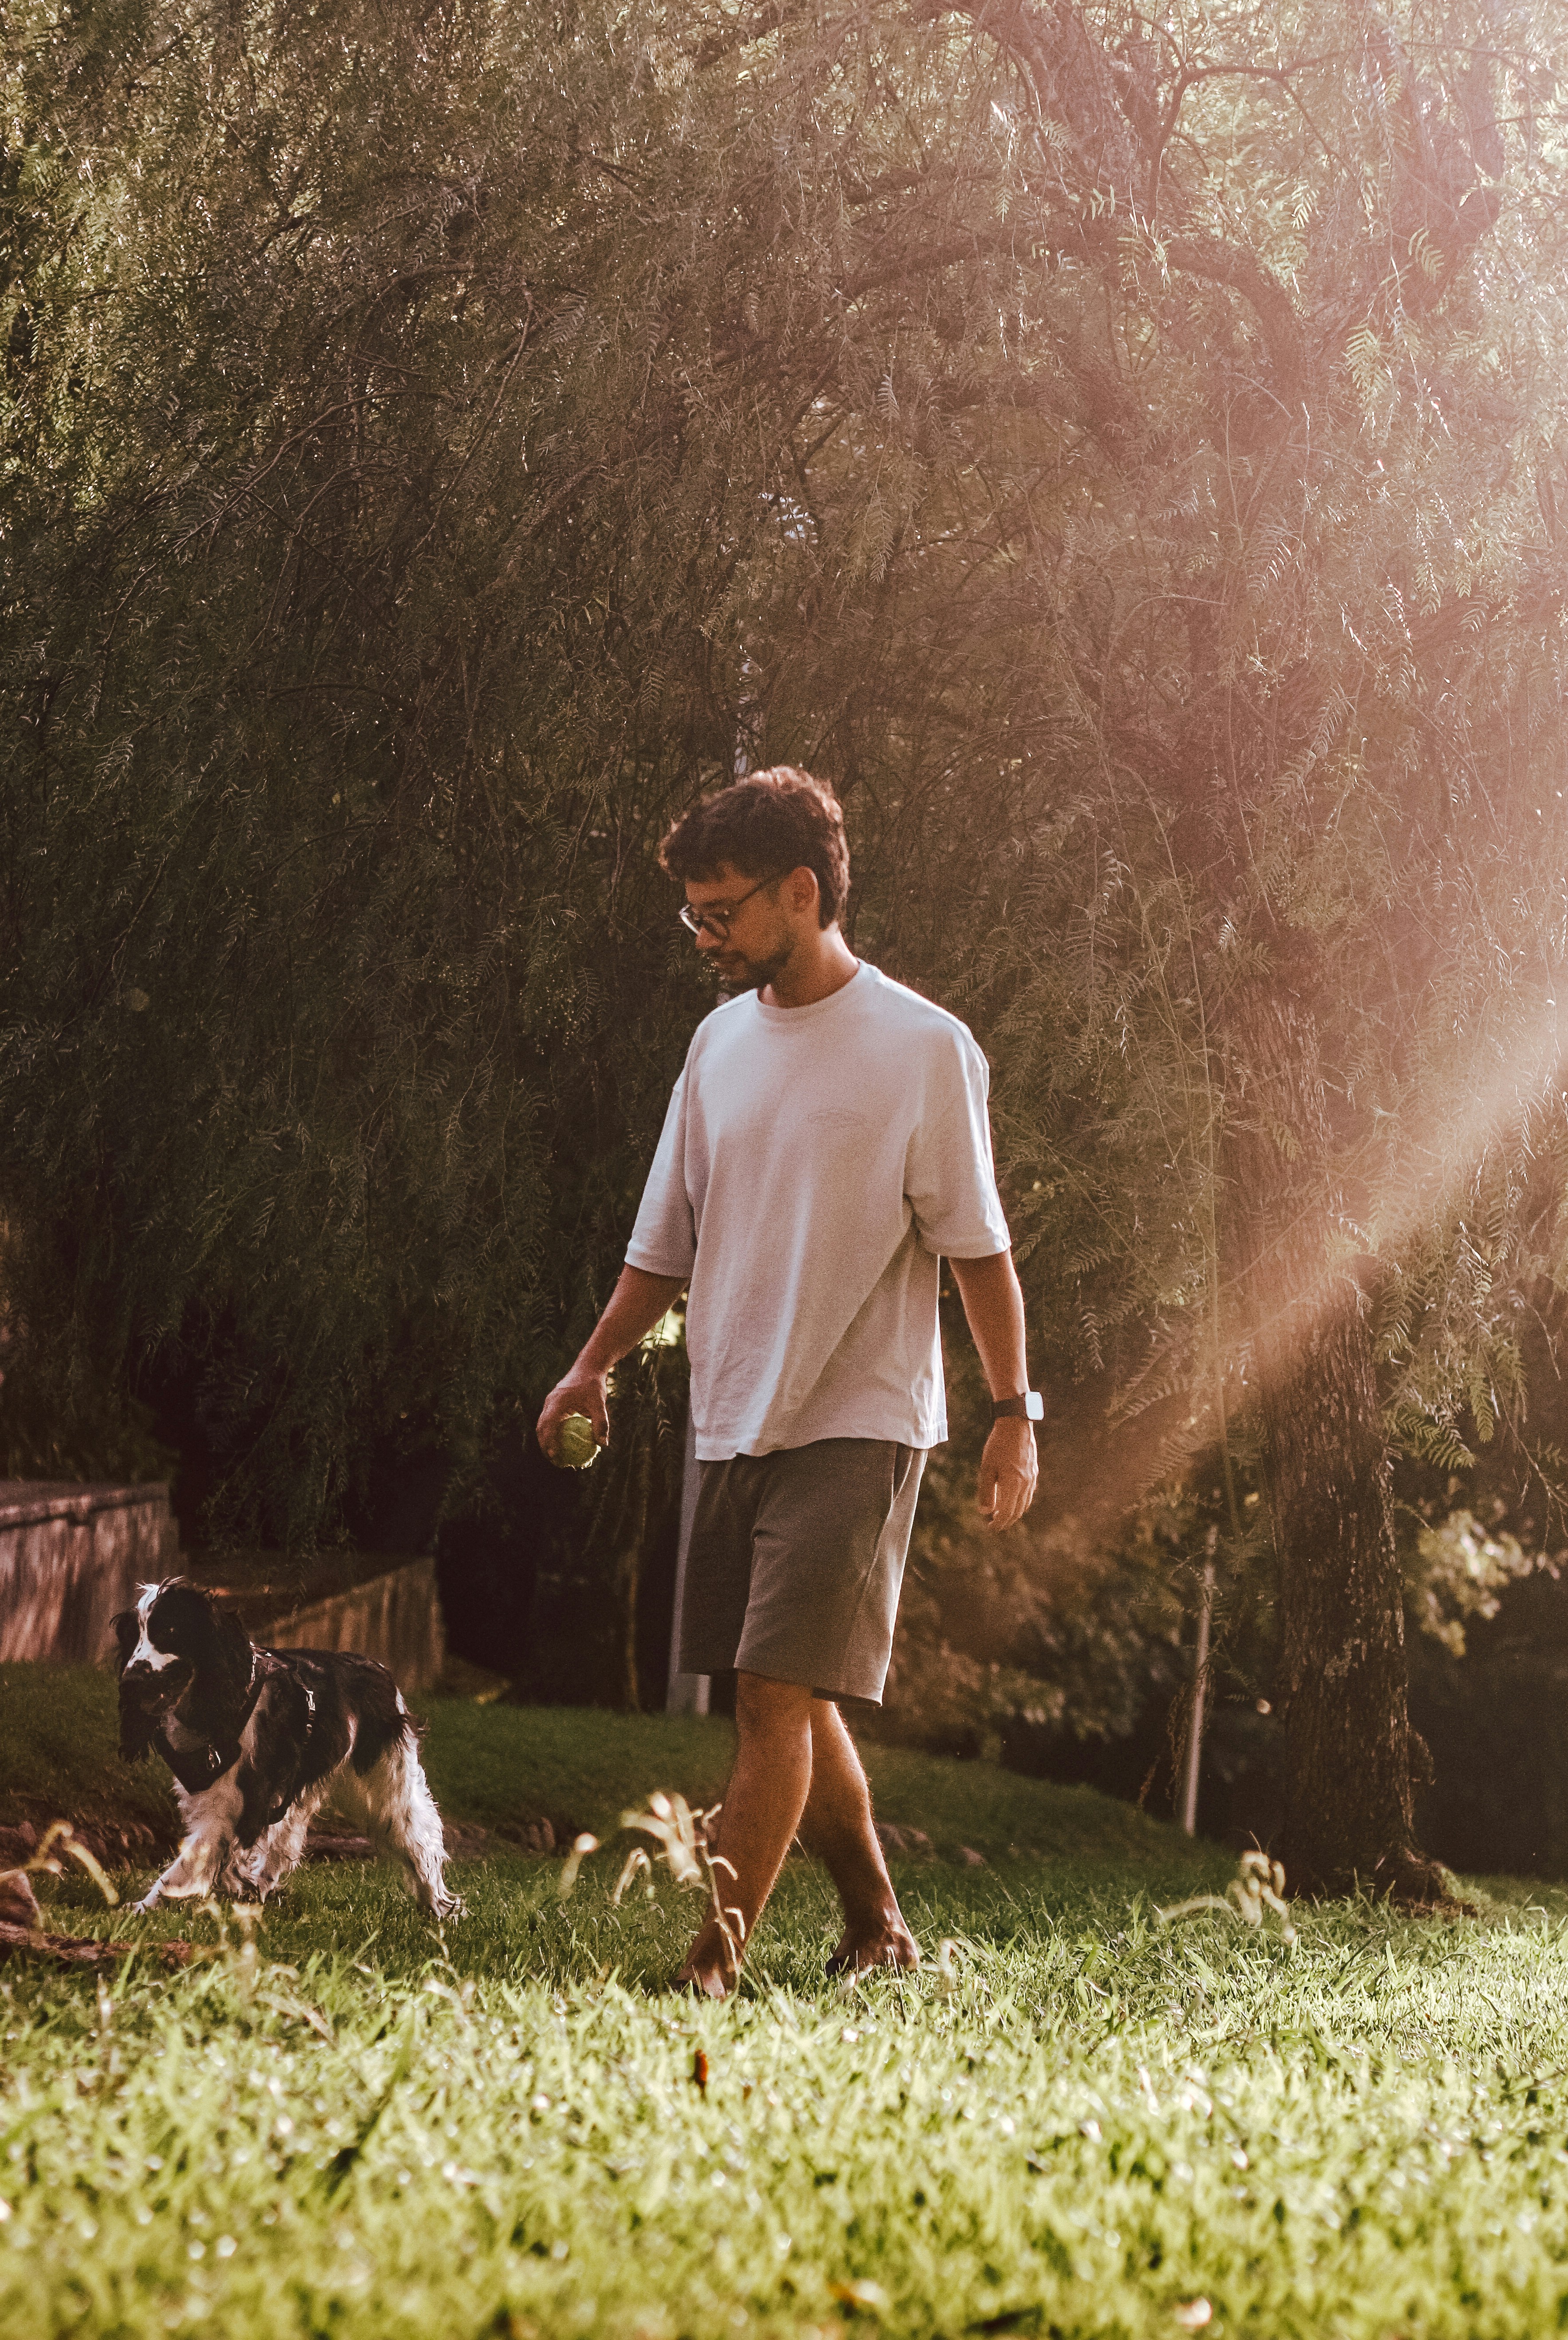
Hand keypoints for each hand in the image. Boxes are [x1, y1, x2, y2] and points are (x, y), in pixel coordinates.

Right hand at [536, 1371, 609, 1462]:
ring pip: (543, 1426)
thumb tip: (602, 1444)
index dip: (549, 1442)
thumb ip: (601, 1422)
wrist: (588, 1367)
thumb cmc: (594, 1384)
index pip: (549, 1425)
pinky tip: (563, 1446)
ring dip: (547, 1441)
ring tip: (557, 1458)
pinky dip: (553, 1434)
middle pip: (541, 1428)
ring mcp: (550, 1404)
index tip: (555, 1456)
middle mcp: (549, 1403)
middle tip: (555, 1462)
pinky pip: (551, 1422)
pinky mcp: (554, 1405)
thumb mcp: (599, 1403)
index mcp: (557, 1401)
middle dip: (545, 1446)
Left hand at [977, 1417, 1037, 1531]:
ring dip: (1014, 1512)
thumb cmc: (998, 1445)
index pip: (1007, 1512)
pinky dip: (1021, 1502)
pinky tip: (1013, 1499)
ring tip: (1003, 1515)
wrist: (1016, 1425)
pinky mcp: (1033, 1471)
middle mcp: (1025, 1484)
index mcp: (1013, 1484)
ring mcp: (1032, 1478)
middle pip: (1017, 1511)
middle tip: (995, 1525)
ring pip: (1025, 1503)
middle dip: (1006, 1520)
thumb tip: (984, 1512)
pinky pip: (1028, 1493)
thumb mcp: (986, 1468)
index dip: (999, 1523)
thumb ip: (985, 1491)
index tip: (991, 1528)